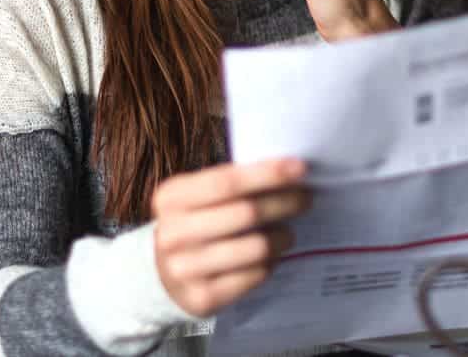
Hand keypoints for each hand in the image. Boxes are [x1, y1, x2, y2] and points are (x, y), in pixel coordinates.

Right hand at [152, 158, 310, 316]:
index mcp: (172, 198)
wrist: (162, 274)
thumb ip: (233, 182)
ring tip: (288, 232)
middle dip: (285, 202)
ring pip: (256, 247)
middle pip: (246, 213)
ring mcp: (185, 269)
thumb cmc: (195, 223)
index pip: (227, 182)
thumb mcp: (198, 196)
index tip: (300, 168)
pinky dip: (270, 263)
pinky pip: (255, 275)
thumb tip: (289, 171)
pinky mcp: (202, 298)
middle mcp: (173, 233)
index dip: (267, 174)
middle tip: (306, 198)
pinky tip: (270, 256)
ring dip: (283, 236)